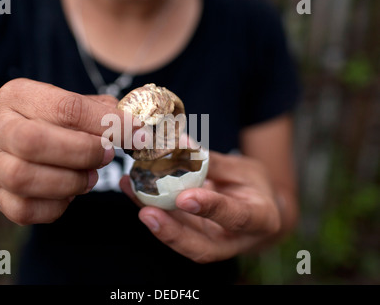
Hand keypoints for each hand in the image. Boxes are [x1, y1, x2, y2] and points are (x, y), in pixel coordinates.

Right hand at [0, 78, 127, 224]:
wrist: (1, 145)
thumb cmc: (47, 123)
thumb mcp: (69, 104)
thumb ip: (101, 112)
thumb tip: (137, 129)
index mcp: (19, 95)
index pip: (66, 107)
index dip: (107, 123)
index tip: (137, 133)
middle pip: (34, 142)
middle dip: (82, 152)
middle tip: (107, 156)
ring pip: (25, 178)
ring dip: (70, 181)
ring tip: (90, 177)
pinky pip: (25, 210)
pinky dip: (56, 206)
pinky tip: (69, 193)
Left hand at [120, 151, 281, 262]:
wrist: (257, 210)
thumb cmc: (254, 186)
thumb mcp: (244, 169)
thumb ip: (214, 163)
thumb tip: (182, 145)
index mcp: (259, 219)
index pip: (236, 217)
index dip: (211, 208)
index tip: (185, 197)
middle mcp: (234, 239)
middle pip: (202, 246)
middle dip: (172, 232)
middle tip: (147, 212)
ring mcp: (211, 242)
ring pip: (181, 240)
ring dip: (153, 219)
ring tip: (132, 190)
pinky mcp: (192, 237)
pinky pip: (170, 227)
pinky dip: (149, 207)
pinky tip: (131, 188)